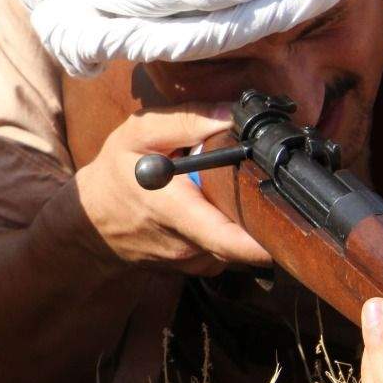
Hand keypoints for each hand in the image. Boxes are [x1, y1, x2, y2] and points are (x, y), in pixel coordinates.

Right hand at [73, 102, 270, 274]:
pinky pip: (226, 249)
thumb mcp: (137, 134)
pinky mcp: (195, 268)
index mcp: (174, 210)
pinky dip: (227, 228)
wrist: (91, 223)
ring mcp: (192, 262)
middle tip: (262, 182)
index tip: (291, 221)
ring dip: (241, 217)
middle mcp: (187, 245)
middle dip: (259, 209)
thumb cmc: (115, 175)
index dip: (264, 238)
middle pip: (244, 234)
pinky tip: (210, 209)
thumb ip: (185, 121)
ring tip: (224, 192)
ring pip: (237, 241)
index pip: (227, 238)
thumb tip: (232, 114)